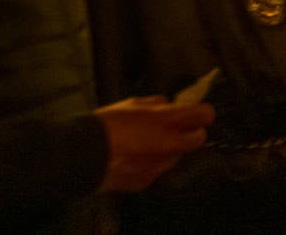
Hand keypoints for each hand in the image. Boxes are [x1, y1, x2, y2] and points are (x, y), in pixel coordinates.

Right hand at [96, 95, 215, 192]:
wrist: (80, 155)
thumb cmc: (105, 125)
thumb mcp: (134, 103)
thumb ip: (158, 104)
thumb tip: (169, 105)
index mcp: (168, 120)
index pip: (205, 114)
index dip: (202, 112)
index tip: (197, 112)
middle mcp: (169, 144)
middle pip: (199, 139)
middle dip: (191, 133)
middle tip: (177, 129)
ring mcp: (159, 165)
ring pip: (177, 156)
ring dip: (169, 150)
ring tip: (146, 144)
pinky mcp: (146, 180)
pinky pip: (157, 170)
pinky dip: (151, 164)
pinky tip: (134, 158)